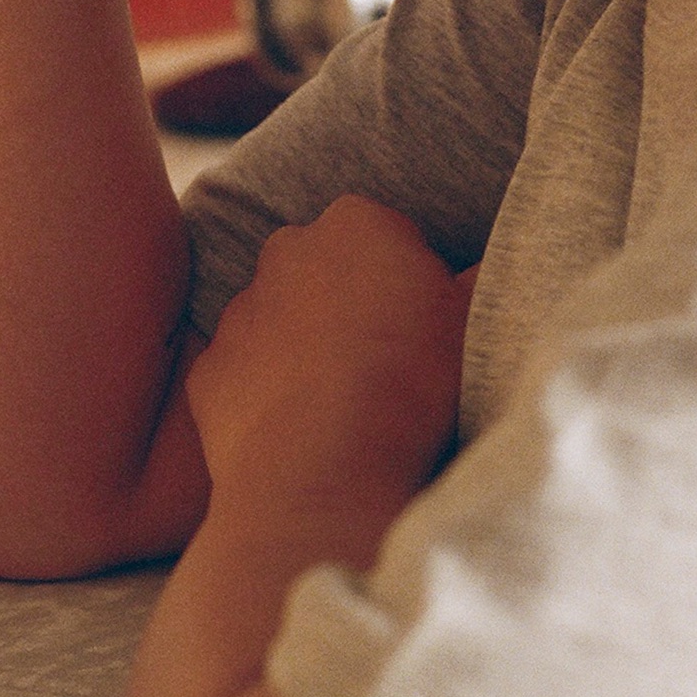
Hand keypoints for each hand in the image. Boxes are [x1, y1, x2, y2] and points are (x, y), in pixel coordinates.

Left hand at [187, 198, 472, 523]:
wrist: (323, 474)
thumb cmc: (412, 388)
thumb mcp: (475, 324)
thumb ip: (482, 282)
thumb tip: (488, 270)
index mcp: (359, 222)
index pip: (392, 236)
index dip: (414, 282)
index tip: (430, 328)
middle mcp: (288, 250)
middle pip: (330, 268)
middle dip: (353, 302)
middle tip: (391, 362)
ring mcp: (240, 310)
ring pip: (282, 317)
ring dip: (308, 346)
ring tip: (347, 406)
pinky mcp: (208, 368)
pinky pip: (245, 372)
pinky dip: (268, 393)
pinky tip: (303, 431)